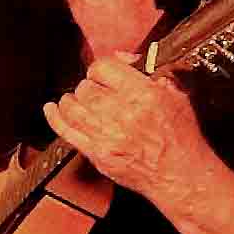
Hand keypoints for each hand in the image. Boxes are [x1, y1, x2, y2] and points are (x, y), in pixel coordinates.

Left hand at [43, 59, 213, 211]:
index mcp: (143, 95)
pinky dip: (55, 117)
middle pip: (86, 88)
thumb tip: (125, 59)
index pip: (104, 68)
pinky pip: (66, 132)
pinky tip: (52, 109)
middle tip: (97, 91)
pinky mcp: (96, 154)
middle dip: (90, 86)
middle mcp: (122, 113)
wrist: (180, 175)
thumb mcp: (177, 95)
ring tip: (78, 99)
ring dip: (72, 100)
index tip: (106, 74)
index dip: (102, 69)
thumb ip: (153, 72)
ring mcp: (106, 135)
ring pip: (72, 107)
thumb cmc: (181, 138)